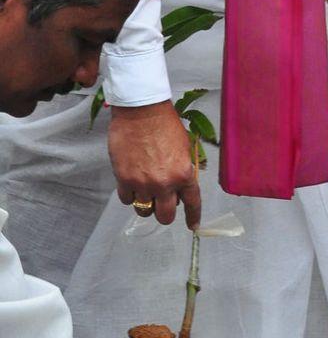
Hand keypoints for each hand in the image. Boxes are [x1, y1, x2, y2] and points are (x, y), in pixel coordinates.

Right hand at [108, 101, 200, 228]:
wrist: (141, 111)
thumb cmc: (164, 125)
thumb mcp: (184, 147)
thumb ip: (183, 170)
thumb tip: (179, 187)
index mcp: (183, 174)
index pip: (192, 203)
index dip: (193, 217)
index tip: (193, 226)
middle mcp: (164, 183)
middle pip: (165, 216)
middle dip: (164, 212)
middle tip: (161, 203)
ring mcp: (143, 183)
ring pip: (144, 211)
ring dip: (146, 204)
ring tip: (145, 189)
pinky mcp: (124, 179)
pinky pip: (127, 200)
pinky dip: (130, 195)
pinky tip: (132, 183)